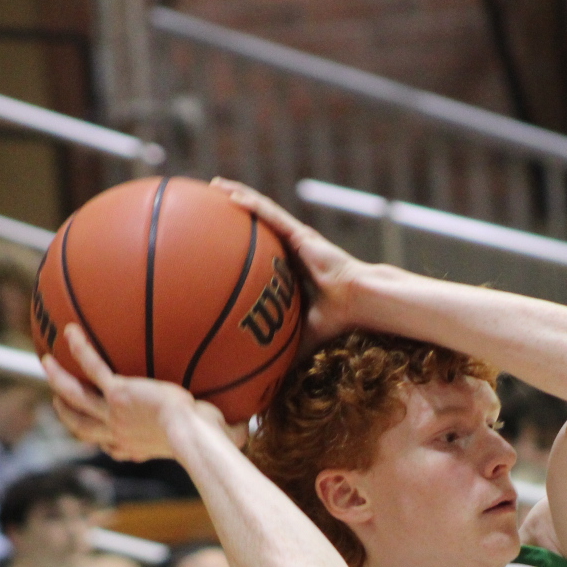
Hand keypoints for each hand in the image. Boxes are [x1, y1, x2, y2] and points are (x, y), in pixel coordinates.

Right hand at [44, 326, 219, 461]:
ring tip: (48, 363)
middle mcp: (120, 434)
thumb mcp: (214, 438)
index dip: (104, 443)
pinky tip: (72, 329)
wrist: (194, 435)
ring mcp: (114, 414)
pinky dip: (81, 348)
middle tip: (57, 402)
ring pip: (76, 398)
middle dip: (67, 415)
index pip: (114, 448)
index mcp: (137, 447)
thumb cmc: (209, 442)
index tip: (103, 437)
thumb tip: (248, 431)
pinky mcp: (118, 393)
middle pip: (83, 427)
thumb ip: (227, 433)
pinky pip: (93, 366)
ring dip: (60, 381)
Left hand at [211, 178, 366, 352]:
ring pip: (261, 212)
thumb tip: (261, 380)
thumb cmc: (336, 320)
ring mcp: (296, 238)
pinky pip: (269, 214)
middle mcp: (291, 249)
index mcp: (291, 269)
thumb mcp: (298, 337)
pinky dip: (250, 204)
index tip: (216, 241)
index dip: (241, 244)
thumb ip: (280, 350)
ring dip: (238, 197)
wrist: (358, 303)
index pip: (261, 253)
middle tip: (208, 206)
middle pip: (257, 226)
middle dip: (235, 214)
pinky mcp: (300, 232)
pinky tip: (230, 195)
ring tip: (214, 187)